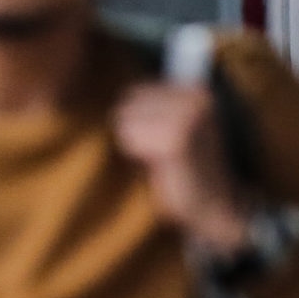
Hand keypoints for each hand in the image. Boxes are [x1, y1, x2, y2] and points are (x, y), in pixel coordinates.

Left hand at [112, 82, 250, 257]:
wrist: (215, 205)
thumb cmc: (183, 170)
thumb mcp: (169, 129)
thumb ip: (146, 109)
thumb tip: (84, 94)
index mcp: (193, 91)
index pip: (132, 92)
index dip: (136, 122)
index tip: (159, 142)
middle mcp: (194, 98)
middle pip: (126, 104)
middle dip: (133, 130)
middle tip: (160, 153)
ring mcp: (187, 115)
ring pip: (124, 120)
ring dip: (134, 142)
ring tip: (160, 159)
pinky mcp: (177, 137)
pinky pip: (129, 137)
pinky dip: (137, 153)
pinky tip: (160, 166)